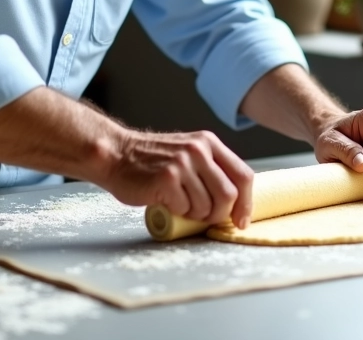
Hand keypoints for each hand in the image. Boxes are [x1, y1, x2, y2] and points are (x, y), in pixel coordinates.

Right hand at [103, 128, 255, 227]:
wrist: (116, 155)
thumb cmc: (152, 161)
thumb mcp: (188, 153)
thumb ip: (211, 168)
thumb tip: (236, 201)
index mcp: (209, 143)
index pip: (243, 175)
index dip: (247, 202)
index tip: (241, 220)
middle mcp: (199, 150)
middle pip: (229, 195)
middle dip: (220, 214)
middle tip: (205, 218)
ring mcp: (183, 163)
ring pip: (207, 206)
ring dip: (196, 215)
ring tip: (181, 205)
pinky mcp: (167, 178)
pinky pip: (184, 209)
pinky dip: (178, 213)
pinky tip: (167, 202)